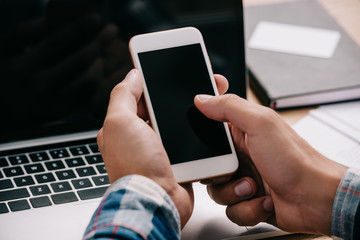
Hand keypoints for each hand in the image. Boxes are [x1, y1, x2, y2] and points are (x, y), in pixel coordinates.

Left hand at [96, 69, 228, 227]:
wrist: (158, 201)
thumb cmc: (135, 167)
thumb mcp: (119, 122)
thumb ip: (123, 95)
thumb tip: (133, 74)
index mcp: (123, 127)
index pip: (137, 96)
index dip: (151, 81)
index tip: (166, 70)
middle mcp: (140, 137)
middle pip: (158, 107)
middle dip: (175, 95)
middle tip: (193, 82)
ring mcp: (159, 149)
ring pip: (176, 122)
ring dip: (188, 112)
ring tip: (205, 99)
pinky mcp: (176, 159)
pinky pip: (188, 139)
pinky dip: (196, 130)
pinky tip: (206, 122)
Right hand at [194, 91, 347, 234]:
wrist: (316, 198)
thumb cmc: (296, 160)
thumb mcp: (260, 124)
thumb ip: (229, 107)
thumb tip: (202, 99)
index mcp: (242, 132)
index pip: (210, 129)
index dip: (204, 138)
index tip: (212, 146)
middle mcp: (241, 155)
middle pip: (208, 165)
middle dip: (218, 174)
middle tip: (234, 171)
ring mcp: (243, 178)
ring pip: (216, 190)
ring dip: (235, 193)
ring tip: (254, 187)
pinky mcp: (247, 200)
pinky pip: (230, 209)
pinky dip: (247, 208)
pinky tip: (263, 201)